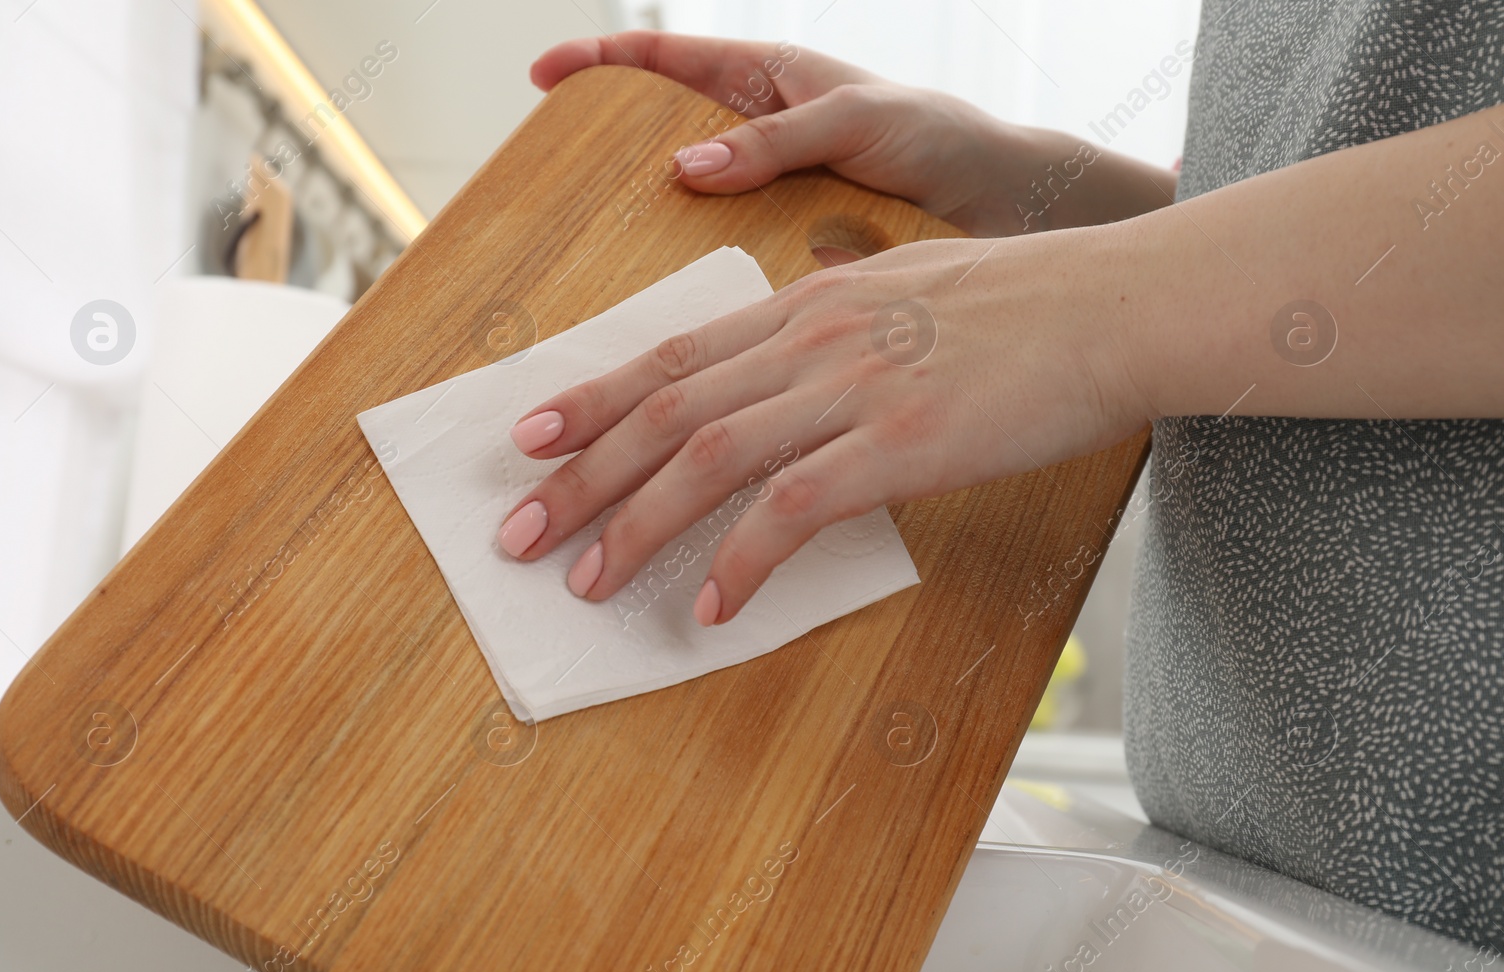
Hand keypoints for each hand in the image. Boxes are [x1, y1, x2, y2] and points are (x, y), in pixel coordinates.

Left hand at [494, 229, 1153, 624]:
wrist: (1112, 307)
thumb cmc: (1023, 305)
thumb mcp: (907, 288)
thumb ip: (836, 318)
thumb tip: (792, 346)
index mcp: (807, 303)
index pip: (674, 353)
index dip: (594, 398)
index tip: (533, 436)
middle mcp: (811, 339)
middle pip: (667, 409)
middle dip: (582, 475)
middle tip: (521, 531)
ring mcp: (851, 390)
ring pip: (709, 457)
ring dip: (636, 524)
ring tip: (587, 581)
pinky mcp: (899, 444)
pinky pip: (792, 509)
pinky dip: (741, 560)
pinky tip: (710, 606)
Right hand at [530, 31, 1171, 235]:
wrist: (1012, 214)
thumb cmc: (946, 143)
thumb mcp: (859, 123)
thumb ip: (775, 141)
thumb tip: (683, 168)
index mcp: (772, 87)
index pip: (669, 63)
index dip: (602, 65)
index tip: (541, 77)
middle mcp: (761, 145)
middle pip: (654, 146)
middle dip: (598, 169)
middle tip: (540, 202)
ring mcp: (772, 204)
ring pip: (682, 218)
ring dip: (638, 244)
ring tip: (588, 272)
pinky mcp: (791, 259)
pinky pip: (725, 269)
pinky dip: (692, 292)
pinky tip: (665, 328)